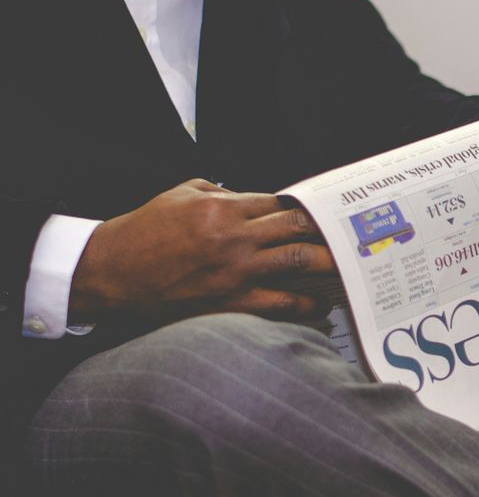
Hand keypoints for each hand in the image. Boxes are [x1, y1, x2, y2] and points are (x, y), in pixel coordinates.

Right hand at [70, 179, 335, 324]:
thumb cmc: (143, 233)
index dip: (302, 206)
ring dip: (328, 263)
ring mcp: (235, 272)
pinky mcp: (230, 302)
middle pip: (297, 227)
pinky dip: (306, 304)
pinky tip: (320, 304)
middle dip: (326, 229)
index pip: (278, 202)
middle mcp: (233, 239)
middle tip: (349, 233)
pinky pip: (280, 304)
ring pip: (298, 261)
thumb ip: (218, 192)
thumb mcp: (179, 195)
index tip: (320, 211)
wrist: (111, 273)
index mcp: (222, 209)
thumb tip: (249, 196)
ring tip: (348, 265)